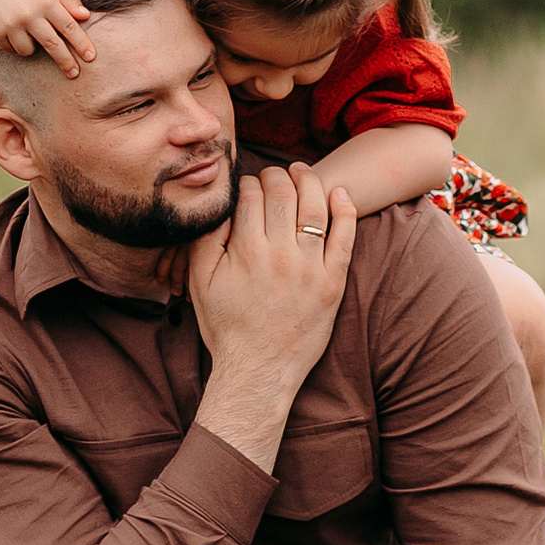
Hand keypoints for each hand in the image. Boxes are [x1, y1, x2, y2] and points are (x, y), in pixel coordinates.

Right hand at [0, 0, 97, 76]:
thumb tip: (85, 16)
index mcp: (46, 1)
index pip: (68, 28)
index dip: (81, 44)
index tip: (90, 57)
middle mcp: (29, 14)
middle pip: (52, 45)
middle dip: (65, 61)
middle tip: (74, 73)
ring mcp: (10, 24)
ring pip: (28, 50)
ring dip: (34, 47)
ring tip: (31, 31)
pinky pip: (11, 49)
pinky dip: (16, 45)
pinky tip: (15, 30)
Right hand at [184, 163, 354, 468]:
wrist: (259, 371)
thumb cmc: (225, 327)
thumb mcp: (199, 283)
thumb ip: (205, 241)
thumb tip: (219, 206)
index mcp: (245, 251)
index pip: (249, 196)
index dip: (247, 182)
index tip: (246, 184)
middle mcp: (280, 255)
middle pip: (282, 194)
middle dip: (275, 176)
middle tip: (272, 174)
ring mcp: (311, 268)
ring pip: (315, 208)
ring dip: (309, 182)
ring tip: (302, 172)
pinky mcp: (333, 283)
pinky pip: (345, 237)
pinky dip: (344, 210)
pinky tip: (339, 193)